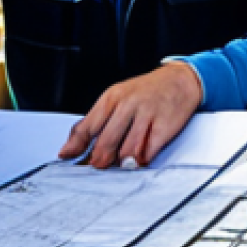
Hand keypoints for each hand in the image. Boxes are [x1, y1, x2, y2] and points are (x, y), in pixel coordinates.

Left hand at [58, 62, 202, 168]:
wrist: (179, 81)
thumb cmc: (144, 92)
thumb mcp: (116, 98)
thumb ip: (94, 122)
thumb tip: (70, 147)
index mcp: (111, 98)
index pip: (87, 127)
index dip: (76, 147)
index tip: (67, 158)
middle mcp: (127, 104)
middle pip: (106, 141)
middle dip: (100, 159)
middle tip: (99, 166)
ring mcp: (146, 115)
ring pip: (127, 150)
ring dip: (121, 163)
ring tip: (120, 163)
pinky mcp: (164, 127)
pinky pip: (148, 153)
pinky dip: (141, 161)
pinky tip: (139, 159)